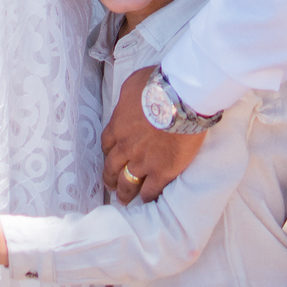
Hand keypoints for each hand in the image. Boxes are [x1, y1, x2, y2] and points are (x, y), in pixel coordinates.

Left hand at [102, 66, 202, 202]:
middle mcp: (126, 147)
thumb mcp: (133, 85)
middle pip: (113, 167)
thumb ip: (127, 100)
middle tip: (111, 186)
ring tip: (124, 199)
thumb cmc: (157, 86)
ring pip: (128, 183)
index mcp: (118, 126)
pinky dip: (147, 197)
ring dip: (125, 193)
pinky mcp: (162, 172)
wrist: (180, 100)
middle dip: (110, 178)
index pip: (107, 144)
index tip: (110, 158)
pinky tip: (147, 200)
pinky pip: (150, 191)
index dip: (108, 153)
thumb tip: (128, 104)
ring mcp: (143, 162)